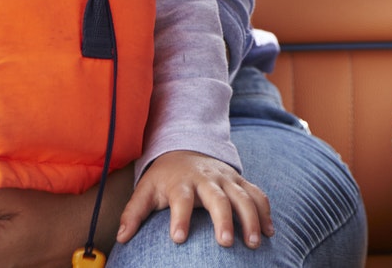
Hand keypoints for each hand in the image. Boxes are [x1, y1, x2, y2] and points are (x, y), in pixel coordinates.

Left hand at [117, 150, 271, 248]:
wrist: (185, 149)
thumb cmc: (164, 178)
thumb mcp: (145, 190)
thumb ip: (133, 213)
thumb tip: (121, 237)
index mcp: (181, 182)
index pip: (180, 199)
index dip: (179, 218)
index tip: (177, 239)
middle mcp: (207, 179)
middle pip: (218, 198)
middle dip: (224, 219)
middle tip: (226, 243)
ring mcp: (226, 179)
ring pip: (244, 196)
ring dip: (252, 218)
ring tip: (254, 242)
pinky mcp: (240, 180)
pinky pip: (257, 194)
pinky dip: (266, 211)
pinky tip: (270, 232)